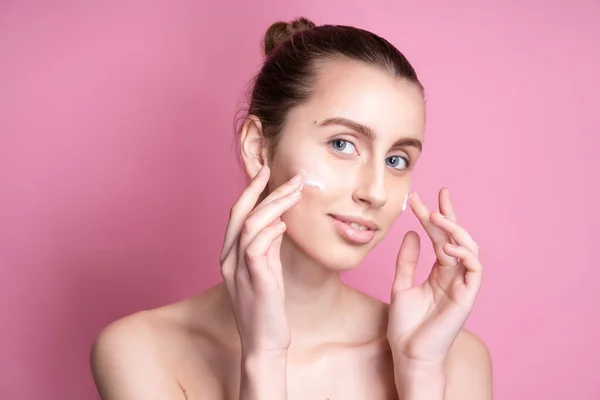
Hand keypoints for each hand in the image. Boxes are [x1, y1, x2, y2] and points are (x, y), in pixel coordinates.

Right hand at [220, 166, 302, 354]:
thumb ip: (268, 247)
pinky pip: (256, 247)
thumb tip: (278, 222)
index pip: (237, 214)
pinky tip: (285, 224)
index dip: (251, 191)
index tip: (267, 172)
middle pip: (240, 213)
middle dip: (263, 190)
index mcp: (229, 255)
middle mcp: (228, 259)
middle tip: (287, 176)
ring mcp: (238, 270)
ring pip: (250, 225)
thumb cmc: (266, 307)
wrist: (263, 343)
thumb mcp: (266, 271)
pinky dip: (270, 231)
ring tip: (296, 193)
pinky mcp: (253, 280)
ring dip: (274, 205)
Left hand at [387, 188, 482, 366]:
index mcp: (439, 272)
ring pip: (470, 249)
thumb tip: (412, 232)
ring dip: (455, 230)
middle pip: (456, 238)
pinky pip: (475, 269)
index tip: (420, 198)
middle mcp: (454, 275)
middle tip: (438, 195)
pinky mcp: (468, 297)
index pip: (440, 238)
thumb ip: (407, 259)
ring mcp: (462, 285)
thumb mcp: (401, 284)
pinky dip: (464, 254)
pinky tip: (447, 246)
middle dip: (448, 215)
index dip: (433, 217)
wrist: (409, 353)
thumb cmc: (406, 324)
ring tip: (437, 218)